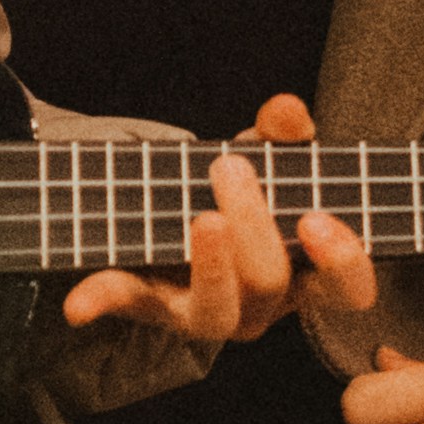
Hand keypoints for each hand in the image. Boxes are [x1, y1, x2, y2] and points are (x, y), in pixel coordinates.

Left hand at [60, 96, 349, 359]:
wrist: (180, 225)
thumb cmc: (243, 197)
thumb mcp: (267, 161)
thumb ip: (284, 135)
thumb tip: (286, 109)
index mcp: (303, 275)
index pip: (347, 289)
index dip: (342, 262)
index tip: (316, 220)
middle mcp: (260, 308)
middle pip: (269, 282)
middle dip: (254, 224)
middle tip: (231, 168)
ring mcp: (204, 314)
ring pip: (216, 311)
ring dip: (211, 262)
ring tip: (204, 218)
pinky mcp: (149, 305)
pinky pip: (128, 304)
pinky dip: (101, 301)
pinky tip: (77, 304)